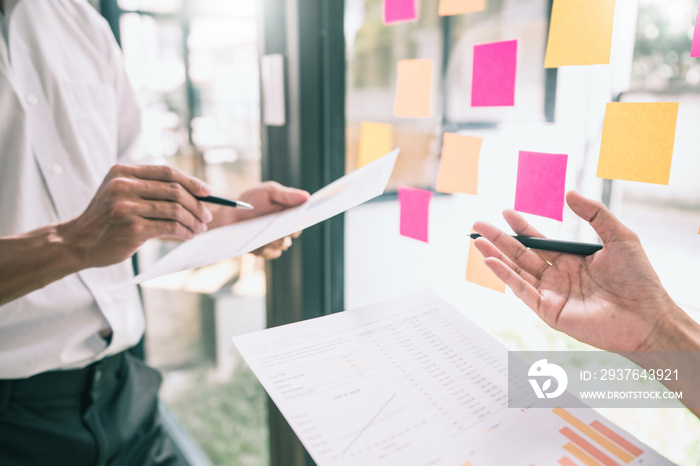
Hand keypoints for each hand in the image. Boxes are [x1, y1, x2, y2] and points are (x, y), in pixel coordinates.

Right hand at [61, 164, 212, 267]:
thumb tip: (194, 193)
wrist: (78, 242)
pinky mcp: (131, 228)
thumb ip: (149, 188)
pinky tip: (188, 235)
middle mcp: (123, 185)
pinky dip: (184, 232)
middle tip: (207, 216)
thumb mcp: (120, 193)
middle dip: (197, 204)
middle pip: (174, 190)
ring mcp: (126, 207)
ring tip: (200, 228)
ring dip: (193, 220)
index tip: (208, 192)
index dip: (191, 181)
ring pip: (175, 210)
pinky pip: (169, 227)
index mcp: (123, 172)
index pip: (167, 172)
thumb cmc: (107, 219)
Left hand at [210, 181, 309, 259]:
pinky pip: (272, 253)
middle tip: (283, 225)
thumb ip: (286, 195)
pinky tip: (258, 242)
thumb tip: (307, 197)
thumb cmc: (249, 201)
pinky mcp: (264, 251)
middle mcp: (284, 228)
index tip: (302, 216)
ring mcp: (274, 241)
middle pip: (294, 233)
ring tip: (266, 232)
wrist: (227, 215)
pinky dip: (267, 248)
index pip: (303, 218)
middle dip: (289, 229)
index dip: (304, 218)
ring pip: (283, 244)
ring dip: (277, 239)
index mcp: (288, 213)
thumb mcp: (268, 192)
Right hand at [472, 191, 679, 351]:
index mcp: (573, 260)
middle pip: (522, 254)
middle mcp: (559, 277)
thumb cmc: (640, 279)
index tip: (507, 212)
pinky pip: (523, 291)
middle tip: (478, 225)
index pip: (540, 241)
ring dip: (496, 256)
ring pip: (517, 271)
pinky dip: (506, 277)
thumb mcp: (619, 236)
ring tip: (478, 242)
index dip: (522, 227)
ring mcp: (553, 294)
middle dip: (500, 239)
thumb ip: (594, 214)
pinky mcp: (550, 311)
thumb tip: (569, 193)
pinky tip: (492, 262)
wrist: (649, 315)